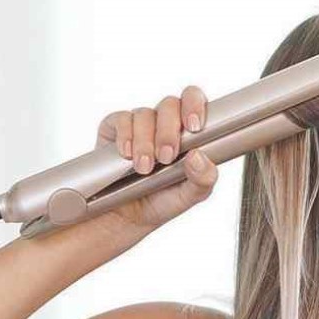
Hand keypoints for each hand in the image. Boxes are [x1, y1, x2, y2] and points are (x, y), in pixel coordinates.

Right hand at [93, 85, 217, 231]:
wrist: (128, 216)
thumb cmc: (163, 200)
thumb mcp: (191, 196)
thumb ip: (203, 178)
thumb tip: (198, 156)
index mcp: (188, 133)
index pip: (194, 102)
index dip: (195, 105)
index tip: (194, 126)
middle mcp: (164, 124)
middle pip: (170, 105)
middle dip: (168, 131)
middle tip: (166, 157)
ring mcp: (140, 125)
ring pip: (145, 114)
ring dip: (145, 142)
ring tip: (144, 168)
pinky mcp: (115, 129)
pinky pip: (121, 120)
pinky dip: (125, 136)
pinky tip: (126, 154)